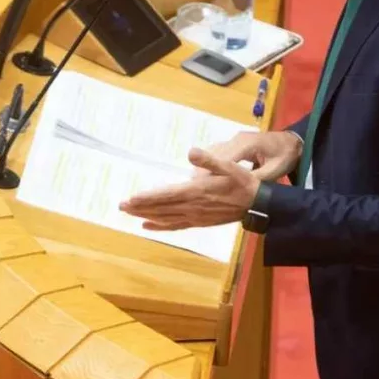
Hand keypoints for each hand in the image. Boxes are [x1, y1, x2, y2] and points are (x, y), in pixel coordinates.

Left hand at [119, 147, 259, 230]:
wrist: (258, 204)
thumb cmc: (243, 182)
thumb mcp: (230, 166)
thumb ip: (209, 160)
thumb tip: (191, 152)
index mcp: (197, 191)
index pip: (166, 195)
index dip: (147, 198)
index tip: (130, 198)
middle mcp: (193, 207)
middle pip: (161, 208)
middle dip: (140, 207)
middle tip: (121, 206)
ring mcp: (195, 217)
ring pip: (165, 218)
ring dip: (146, 215)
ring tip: (130, 213)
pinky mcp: (199, 222)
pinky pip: (175, 226)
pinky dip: (160, 226)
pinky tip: (149, 226)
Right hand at [199, 130, 302, 181]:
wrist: (292, 141)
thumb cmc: (285, 156)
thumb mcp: (274, 171)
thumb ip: (256, 180)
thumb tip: (241, 192)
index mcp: (247, 144)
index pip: (223, 158)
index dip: (210, 171)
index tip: (200, 186)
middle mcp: (237, 139)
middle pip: (214, 155)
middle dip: (204, 171)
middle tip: (196, 190)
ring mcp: (235, 139)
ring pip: (213, 152)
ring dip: (205, 167)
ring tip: (198, 185)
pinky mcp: (234, 143)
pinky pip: (218, 152)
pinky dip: (211, 163)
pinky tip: (207, 176)